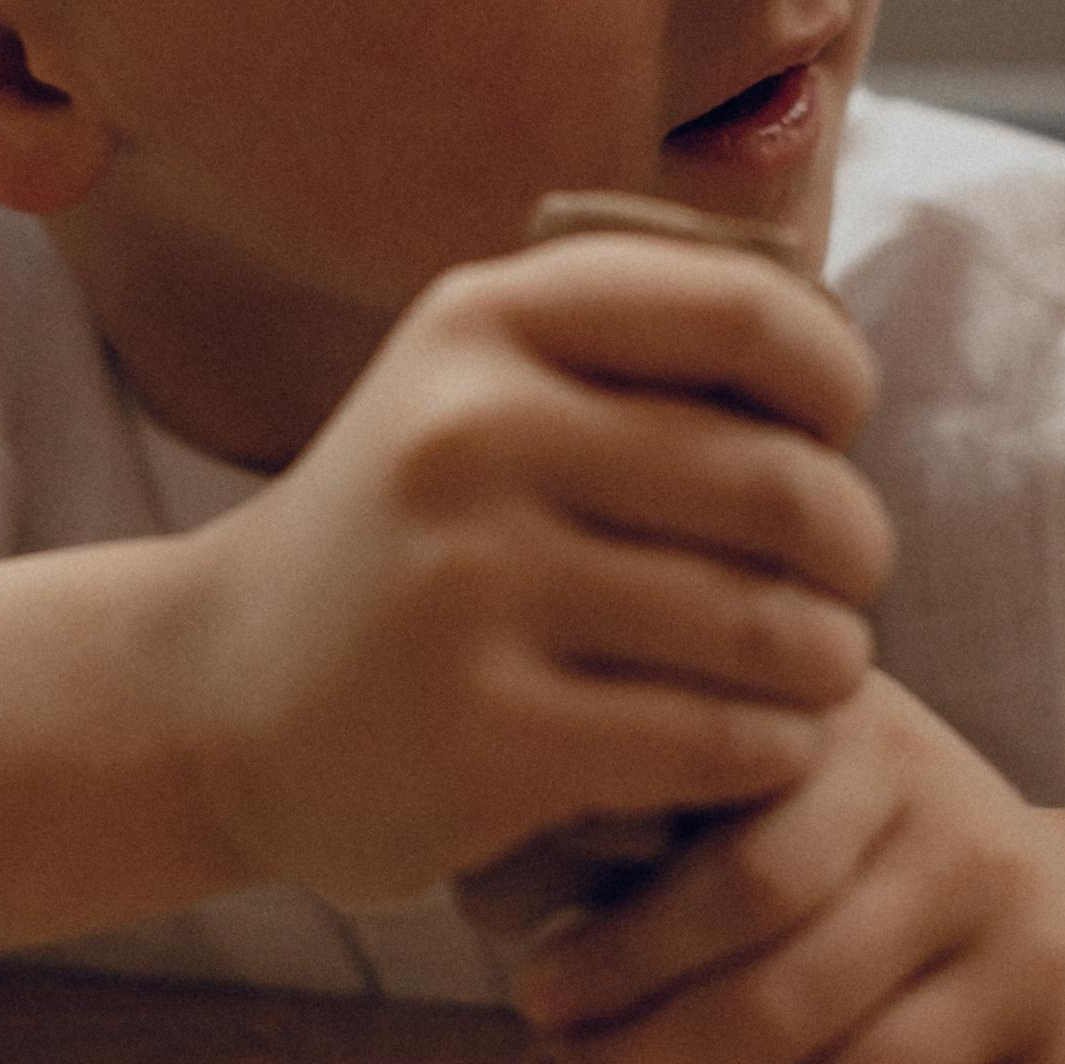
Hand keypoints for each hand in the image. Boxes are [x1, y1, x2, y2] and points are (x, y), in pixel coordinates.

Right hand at [162, 233, 893, 905]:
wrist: (211, 697)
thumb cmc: (407, 536)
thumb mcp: (477, 387)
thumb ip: (631, 346)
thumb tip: (838, 359)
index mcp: (484, 323)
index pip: (747, 313)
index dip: (835, 381)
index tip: (835, 435)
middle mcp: (471, 436)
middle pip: (777, 482)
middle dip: (853, 545)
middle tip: (849, 584)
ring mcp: (469, 588)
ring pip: (761, 625)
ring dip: (828, 659)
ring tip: (819, 667)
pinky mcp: (483, 735)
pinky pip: (712, 741)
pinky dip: (772, 750)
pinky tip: (761, 747)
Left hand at [515, 671, 1064, 1063]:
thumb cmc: (862, 857)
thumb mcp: (781, 789)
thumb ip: (659, 825)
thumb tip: (484, 900)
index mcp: (875, 753)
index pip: (743, 873)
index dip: (626, 953)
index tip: (533, 997)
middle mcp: (972, 845)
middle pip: (785, 1003)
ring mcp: (1042, 965)